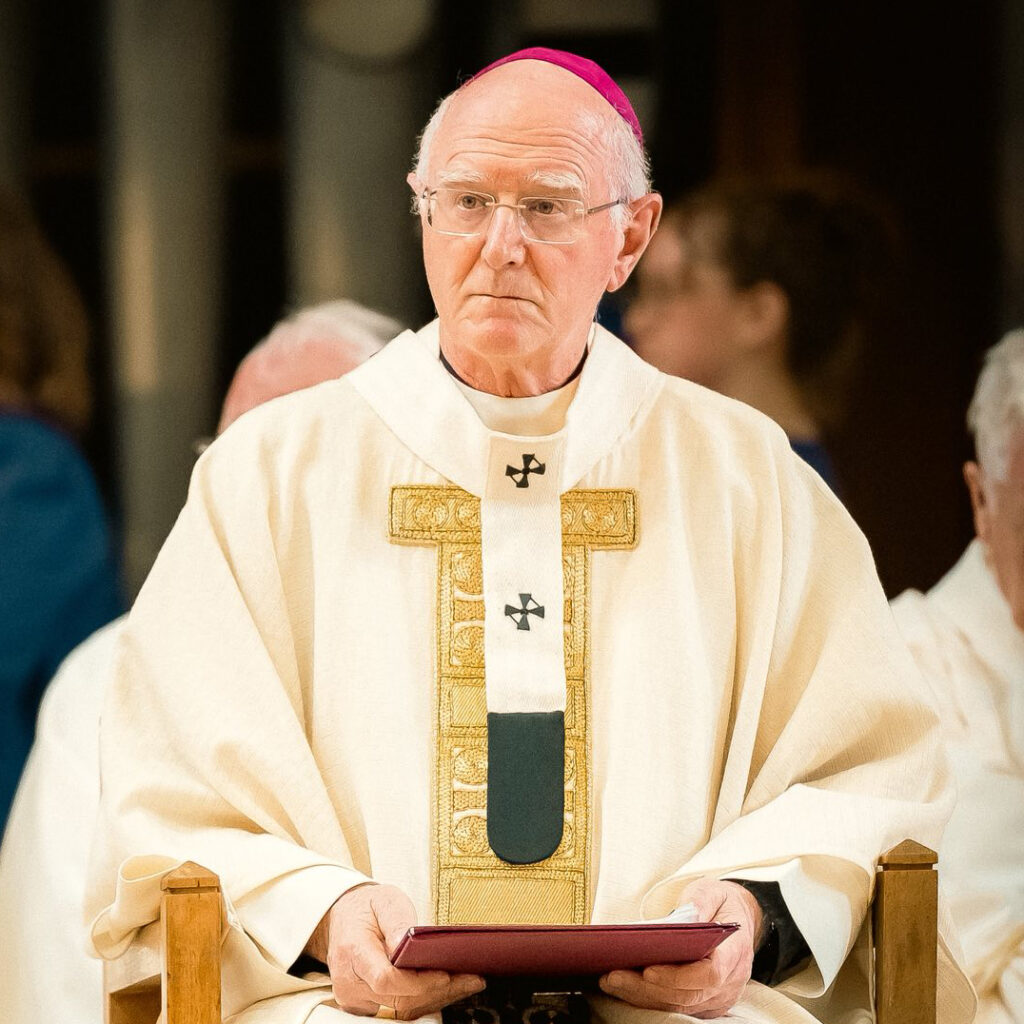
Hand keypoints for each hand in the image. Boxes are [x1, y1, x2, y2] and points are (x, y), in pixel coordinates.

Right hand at [308, 883, 485, 1018]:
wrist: (344, 919)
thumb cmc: (368, 908)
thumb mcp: (384, 900)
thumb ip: (397, 920)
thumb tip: (408, 943)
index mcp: (352, 951)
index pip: (385, 979)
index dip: (417, 982)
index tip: (446, 974)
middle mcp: (349, 982)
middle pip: (398, 1000)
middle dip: (438, 991)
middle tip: (472, 978)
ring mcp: (354, 998)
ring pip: (401, 1010)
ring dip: (437, 998)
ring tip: (468, 983)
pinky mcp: (364, 1006)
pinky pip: (398, 1010)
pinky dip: (426, 1001)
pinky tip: (449, 989)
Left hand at [598, 878, 762, 1018]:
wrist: (738, 919)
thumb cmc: (721, 903)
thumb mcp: (713, 890)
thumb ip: (701, 901)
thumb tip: (687, 916)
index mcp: (735, 952)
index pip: (710, 974)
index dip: (678, 977)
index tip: (648, 970)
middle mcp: (730, 982)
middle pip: (687, 996)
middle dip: (648, 989)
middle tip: (613, 976)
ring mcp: (719, 997)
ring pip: (679, 1007)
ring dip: (642, 997)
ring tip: (610, 981)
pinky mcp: (705, 1003)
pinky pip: (677, 1008)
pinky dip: (649, 1000)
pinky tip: (624, 987)